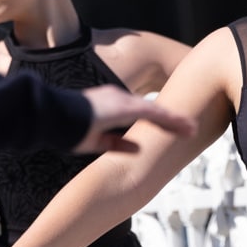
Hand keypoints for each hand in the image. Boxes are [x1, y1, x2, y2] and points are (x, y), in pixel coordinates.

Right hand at [75, 85, 196, 153]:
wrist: (52, 116)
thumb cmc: (66, 128)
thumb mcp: (94, 140)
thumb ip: (116, 143)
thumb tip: (136, 149)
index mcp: (110, 104)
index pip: (140, 112)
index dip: (158, 120)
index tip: (173, 128)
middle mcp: (119, 98)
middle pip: (153, 109)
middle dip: (171, 119)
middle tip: (189, 127)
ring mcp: (123, 101)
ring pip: (158, 111)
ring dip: (177, 120)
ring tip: (194, 129)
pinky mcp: (126, 107)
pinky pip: (156, 114)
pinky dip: (173, 121)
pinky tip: (187, 127)